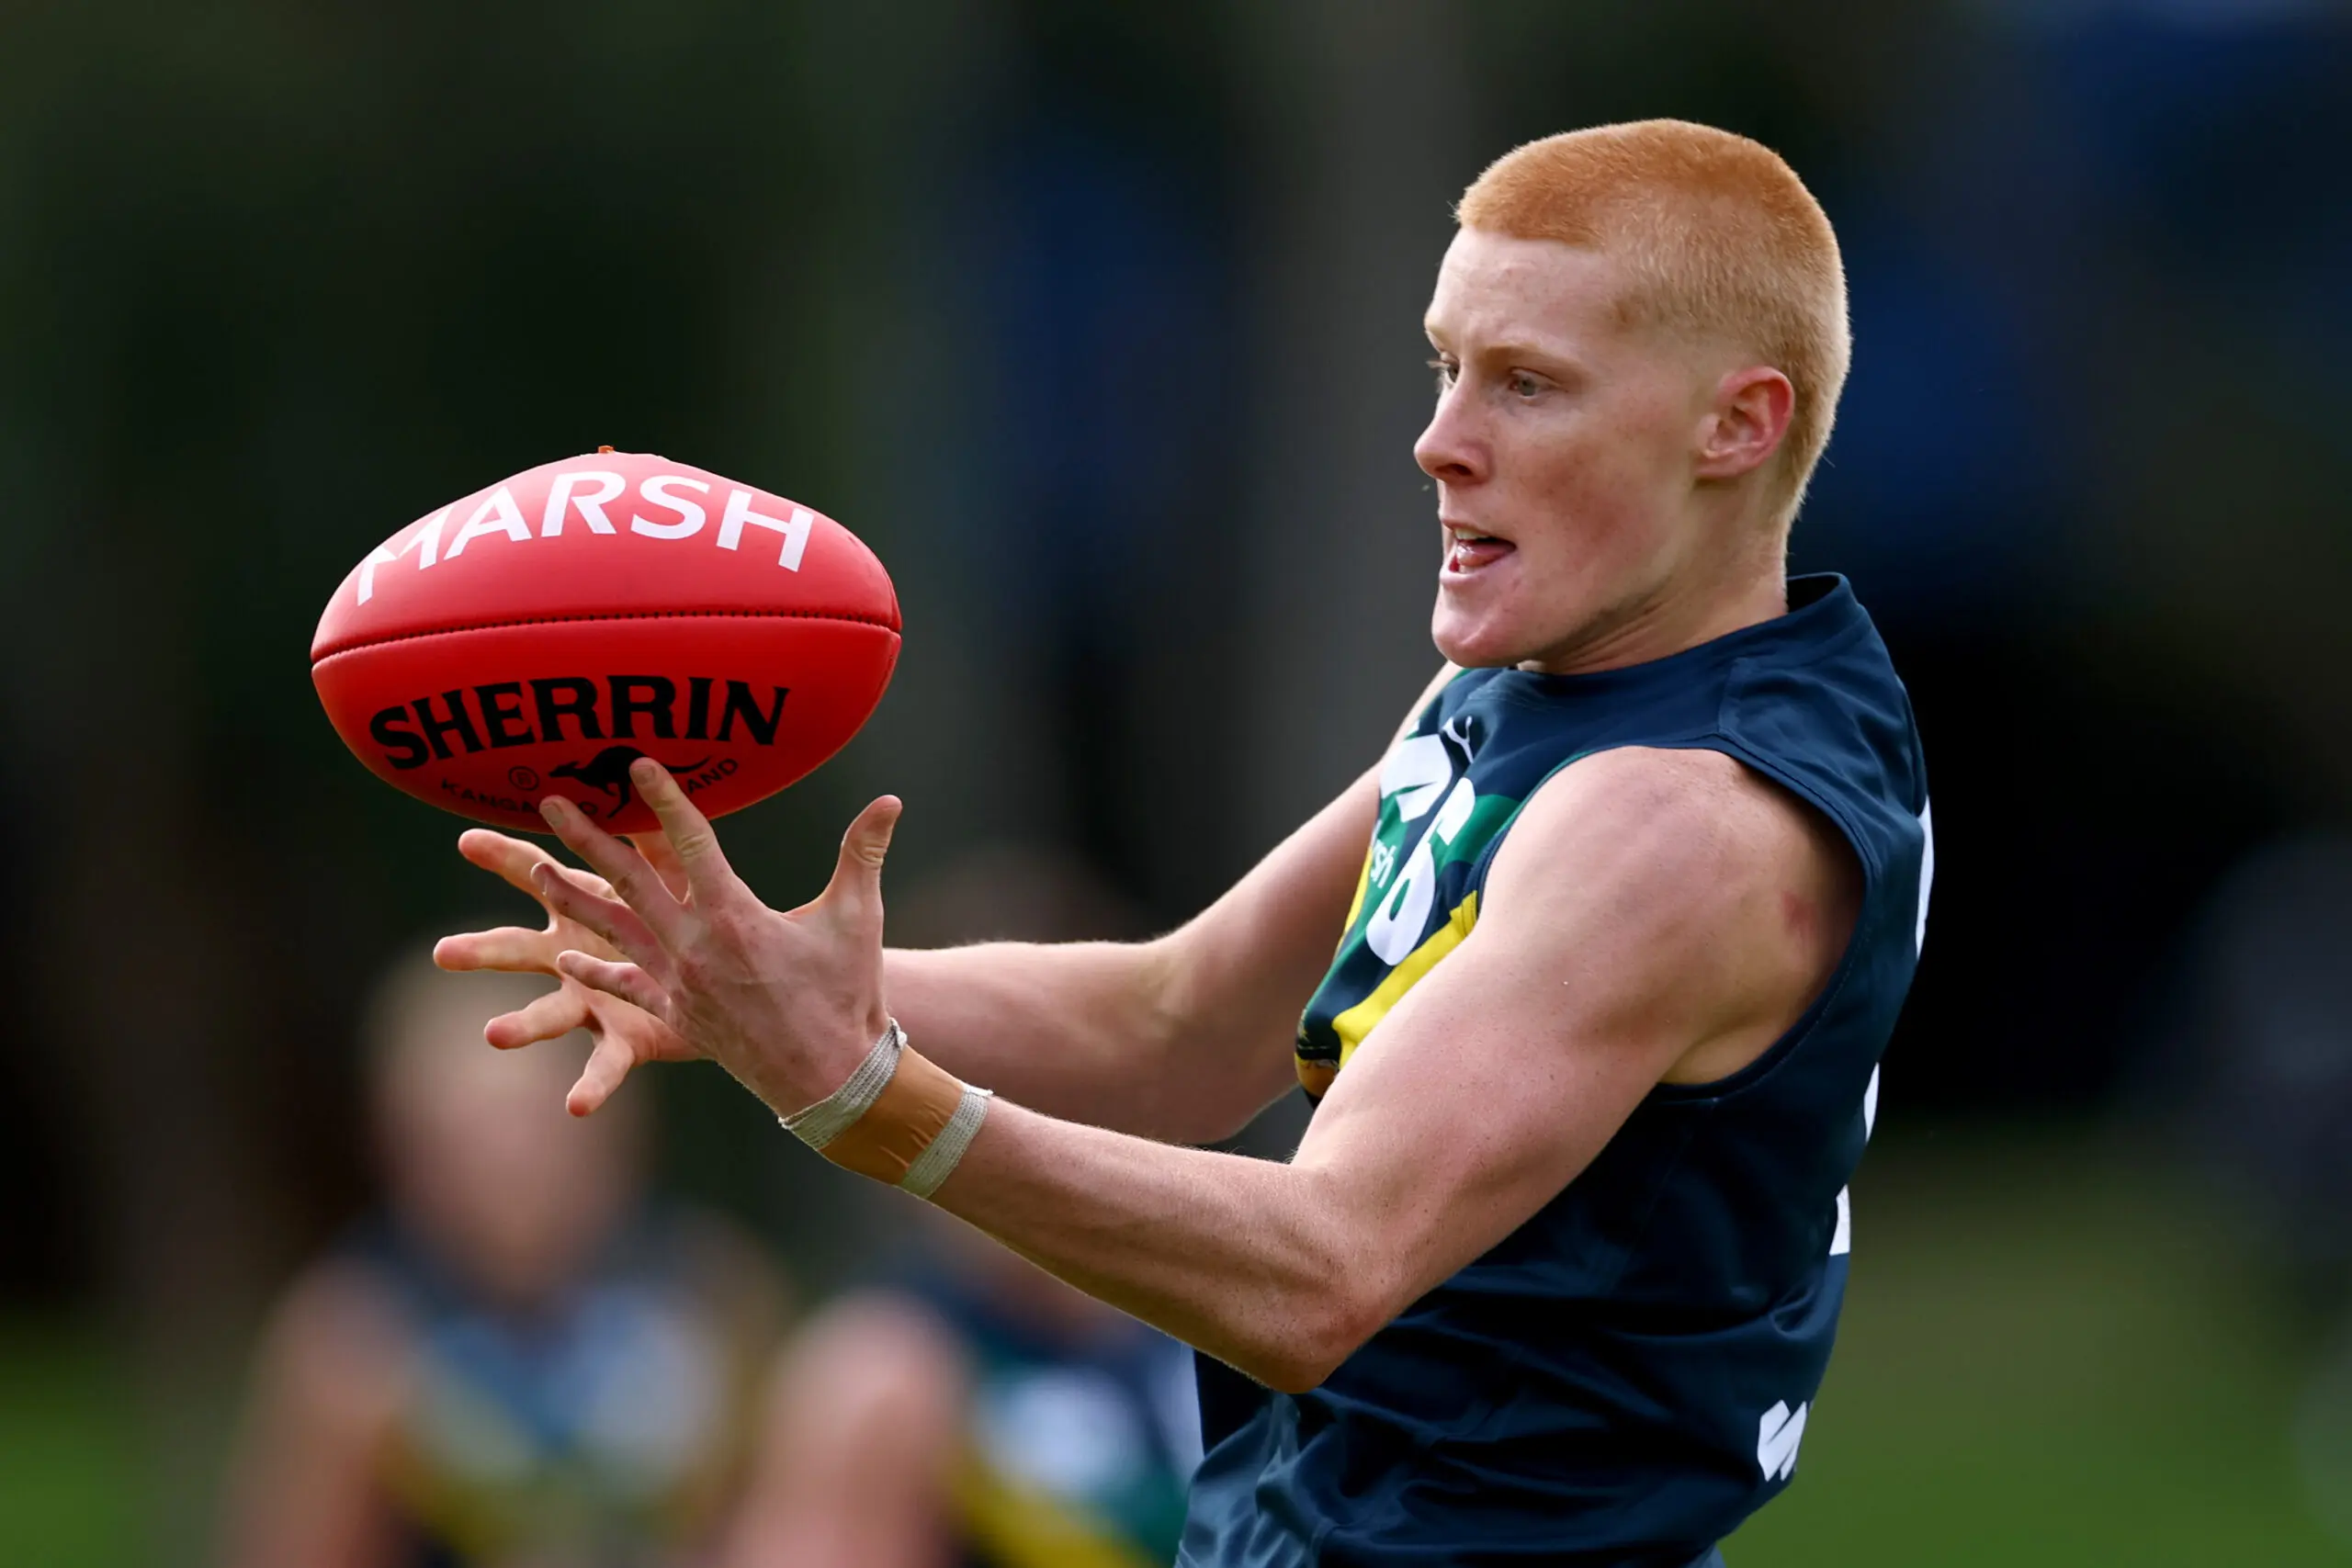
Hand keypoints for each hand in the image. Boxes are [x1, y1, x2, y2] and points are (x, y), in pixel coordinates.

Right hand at [434, 827, 702, 1114]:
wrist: (716, 986)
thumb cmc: (684, 920)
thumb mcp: (672, 875)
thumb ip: (658, 834)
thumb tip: (650, 776)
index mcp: (582, 909)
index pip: (536, 876)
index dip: (505, 857)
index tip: (466, 840)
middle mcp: (572, 956)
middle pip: (517, 948)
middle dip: (481, 950)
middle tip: (440, 953)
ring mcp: (590, 1001)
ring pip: (548, 1012)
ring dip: (520, 1024)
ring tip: (493, 1035)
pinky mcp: (621, 1039)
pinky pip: (605, 1065)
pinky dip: (591, 1085)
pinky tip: (575, 1106)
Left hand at [522, 757, 900, 1119]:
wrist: (832, 1077)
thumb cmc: (847, 994)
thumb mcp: (857, 918)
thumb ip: (864, 853)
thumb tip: (891, 801)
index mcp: (734, 915)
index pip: (691, 842)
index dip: (664, 799)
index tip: (637, 763)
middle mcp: (694, 945)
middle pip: (629, 880)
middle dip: (587, 836)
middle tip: (553, 801)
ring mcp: (679, 982)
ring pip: (611, 930)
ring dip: (571, 897)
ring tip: (535, 869)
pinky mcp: (677, 1014)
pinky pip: (626, 987)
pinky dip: (594, 974)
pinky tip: (564, 961)